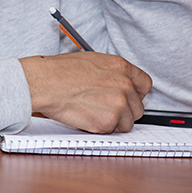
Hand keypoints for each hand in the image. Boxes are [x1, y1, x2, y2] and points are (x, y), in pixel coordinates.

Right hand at [19, 51, 151, 133]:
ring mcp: (118, 105)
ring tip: (93, 112)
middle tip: (105, 108)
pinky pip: (111, 131)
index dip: (136, 94)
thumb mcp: (93, 61)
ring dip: (113, 122)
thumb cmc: (61, 70)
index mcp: (122, 67)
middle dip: (124, 111)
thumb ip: (112, 73)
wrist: (46, 82)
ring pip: (127, 123)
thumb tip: (118, 84)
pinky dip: (99, 128)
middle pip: (138, 107)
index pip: (145, 84)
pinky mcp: (108, 122)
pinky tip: (86, 116)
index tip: (128, 98)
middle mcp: (125, 86)